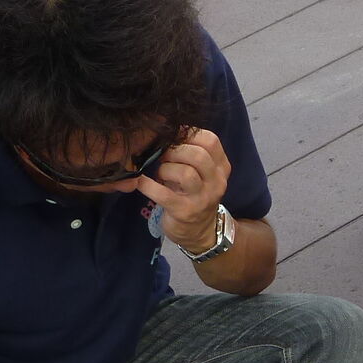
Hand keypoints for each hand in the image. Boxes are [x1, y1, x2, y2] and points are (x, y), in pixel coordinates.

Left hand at [135, 128, 230, 249]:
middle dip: (175, 150)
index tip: (174, 136)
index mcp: (221, 168)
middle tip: (163, 155)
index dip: (189, 134)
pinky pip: (164, 194)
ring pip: (185, 173)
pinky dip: (148, 185)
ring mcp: (202, 198)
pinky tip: (140, 182)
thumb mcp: (201, 173)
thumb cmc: (194, 194)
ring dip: (165, 168)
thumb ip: (191, 153)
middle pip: (199, 155)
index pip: (211, 141)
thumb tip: (164, 130)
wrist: (200, 232)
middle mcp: (216, 182)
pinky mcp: (185, 212)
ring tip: (160, 173)